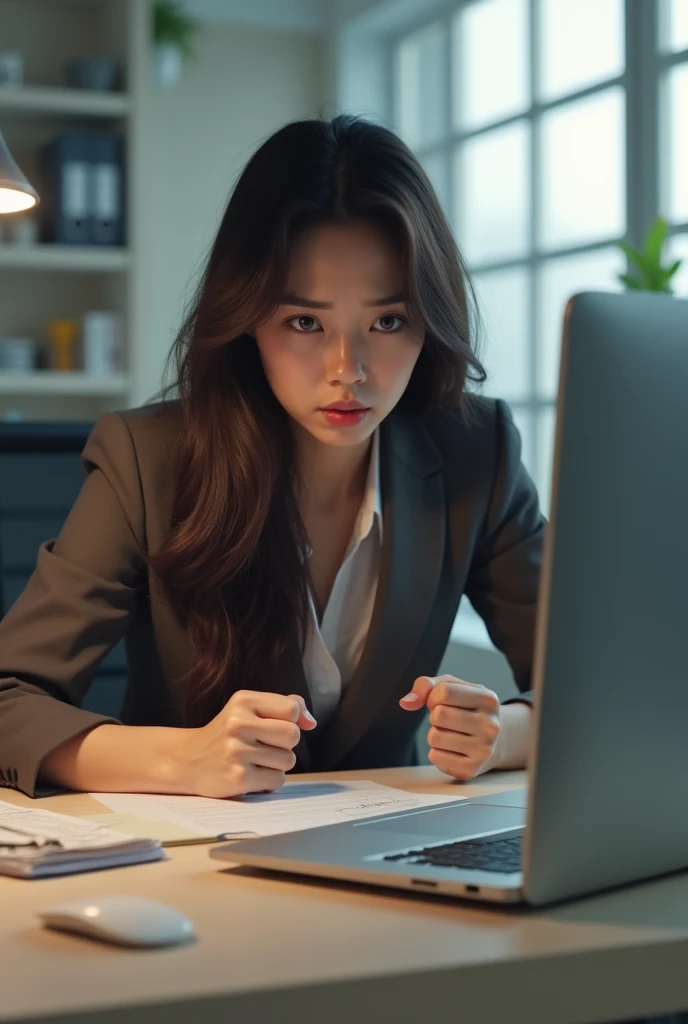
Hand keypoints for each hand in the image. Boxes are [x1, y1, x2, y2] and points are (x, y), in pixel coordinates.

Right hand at [177, 690, 316, 797]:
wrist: (188, 760)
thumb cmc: (229, 732)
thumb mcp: (249, 708)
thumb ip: (283, 706)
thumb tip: (311, 722)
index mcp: (243, 701)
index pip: (292, 709)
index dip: (293, 720)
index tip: (280, 725)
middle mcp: (238, 724)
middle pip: (293, 735)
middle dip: (286, 743)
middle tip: (267, 745)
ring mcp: (237, 752)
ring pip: (288, 760)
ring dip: (278, 763)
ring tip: (257, 760)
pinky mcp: (239, 779)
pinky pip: (277, 780)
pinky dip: (270, 781)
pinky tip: (253, 774)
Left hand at [399, 675, 500, 780]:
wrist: (496, 741)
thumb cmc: (467, 709)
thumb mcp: (453, 687)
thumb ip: (426, 686)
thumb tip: (406, 702)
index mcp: (488, 699)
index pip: (444, 692)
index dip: (433, 697)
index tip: (443, 702)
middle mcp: (490, 725)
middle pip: (439, 715)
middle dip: (435, 716)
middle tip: (448, 721)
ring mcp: (483, 750)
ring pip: (434, 737)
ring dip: (435, 734)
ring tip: (451, 734)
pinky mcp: (471, 770)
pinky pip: (435, 757)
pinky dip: (437, 752)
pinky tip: (453, 750)